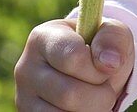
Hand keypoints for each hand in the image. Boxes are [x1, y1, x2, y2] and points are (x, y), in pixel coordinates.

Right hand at [14, 17, 133, 110]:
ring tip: (95, 98)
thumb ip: (112, 38)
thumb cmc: (100, 48)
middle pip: (70, 93)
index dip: (98, 68)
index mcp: (43, 38)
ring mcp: (24, 98)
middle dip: (101, 95)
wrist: (90, 72)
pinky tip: (83, 108)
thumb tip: (110, 62)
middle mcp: (26, 68)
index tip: (108, 66)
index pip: (73, 57)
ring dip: (92, 110)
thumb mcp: (111, 33)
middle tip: (106, 88)